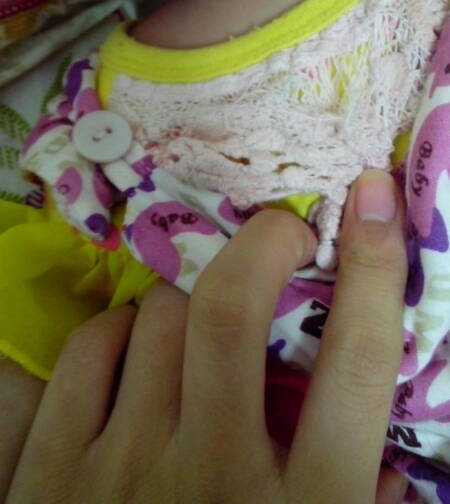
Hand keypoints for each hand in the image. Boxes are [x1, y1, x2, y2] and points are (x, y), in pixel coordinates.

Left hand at [5, 170, 408, 503]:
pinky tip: (134, 365)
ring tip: (199, 340)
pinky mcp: (48, 472)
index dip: (373, 266)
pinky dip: (121, 335)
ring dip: (190, 308)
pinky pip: (93, 348)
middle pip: (229, 309)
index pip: (354, 364)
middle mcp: (210, 476)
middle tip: (284, 235)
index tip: (373, 198)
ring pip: (158, 317)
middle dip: (263, 244)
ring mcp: (118, 469)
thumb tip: (388, 467)